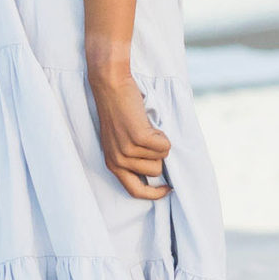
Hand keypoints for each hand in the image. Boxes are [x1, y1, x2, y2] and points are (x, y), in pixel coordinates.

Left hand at [90, 71, 170, 201]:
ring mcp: (127, 150)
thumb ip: (131, 159)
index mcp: (112, 164)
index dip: (154, 193)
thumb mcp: (119, 141)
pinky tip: (149, 122)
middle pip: (155, 172)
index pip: (135, 191)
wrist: (111, 86)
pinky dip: (162, 134)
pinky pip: (165, 145)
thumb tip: (156, 173)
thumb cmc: (118, 111)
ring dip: (159, 142)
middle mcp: (118, 161)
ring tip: (145, 127)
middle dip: (157, 155)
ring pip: (161, 157)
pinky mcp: (138, 138)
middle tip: (147, 137)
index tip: (167, 188)